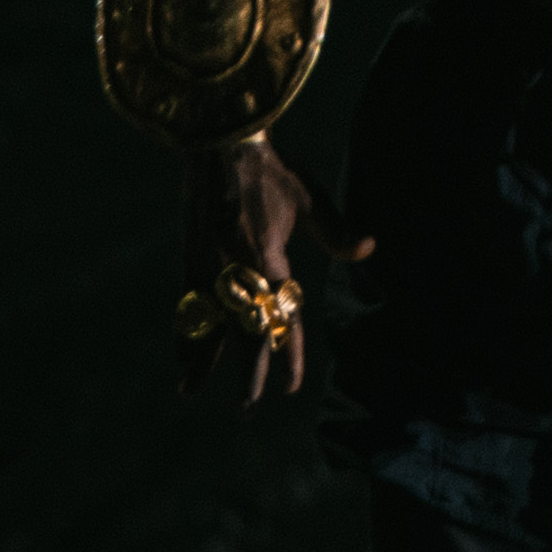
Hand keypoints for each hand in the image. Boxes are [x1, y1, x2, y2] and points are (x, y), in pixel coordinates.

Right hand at [177, 138, 368, 403]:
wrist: (222, 143)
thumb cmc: (271, 172)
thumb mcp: (310, 197)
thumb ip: (337, 231)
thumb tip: (371, 250)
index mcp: (268, 257)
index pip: (281, 317)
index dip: (287, 353)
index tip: (289, 386)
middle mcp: (235, 268)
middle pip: (242, 331)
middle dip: (247, 371)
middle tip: (250, 408)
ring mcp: (207, 265)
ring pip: (206, 324)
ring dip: (201, 358)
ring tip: (190, 391)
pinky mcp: (190, 256)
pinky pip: (187, 304)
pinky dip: (184, 330)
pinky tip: (180, 351)